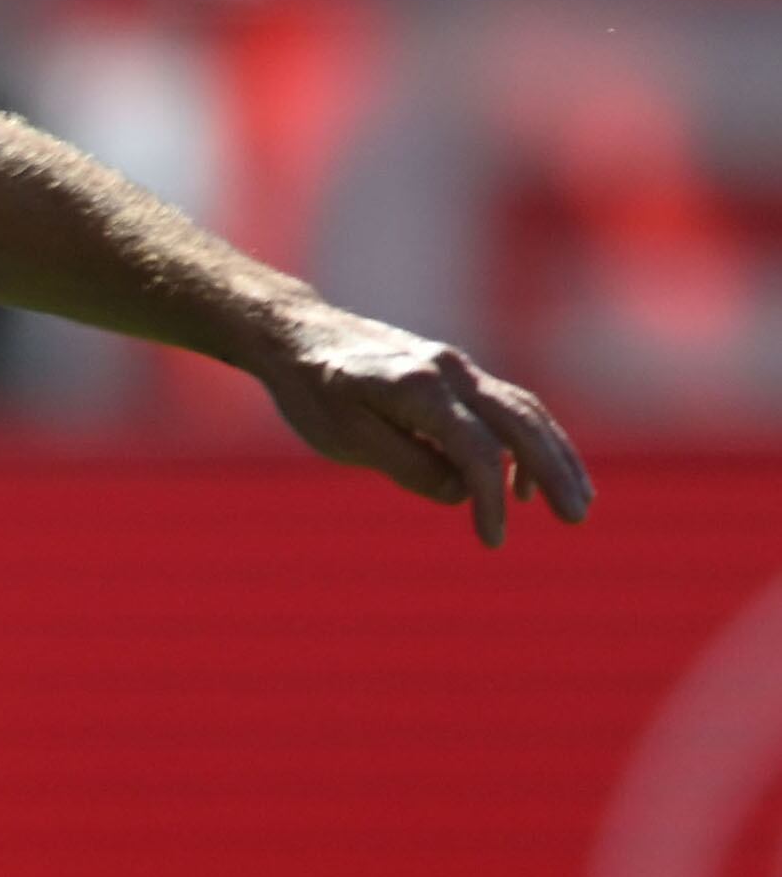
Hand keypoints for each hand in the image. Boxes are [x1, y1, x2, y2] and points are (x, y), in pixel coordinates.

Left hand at [247, 307, 592, 548]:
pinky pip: (506, 407)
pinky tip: (522, 484)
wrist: (299, 335)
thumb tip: (463, 492)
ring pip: (524, 412)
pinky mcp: (455, 374)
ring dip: (555, 457)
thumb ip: (406, 465)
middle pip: (521, 423)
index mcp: (418, 387)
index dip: (489, 498)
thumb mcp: (345, 438)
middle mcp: (449, 371)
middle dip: (555, 472)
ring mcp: (457, 368)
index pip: (476, 449)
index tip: (494, 540)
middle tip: (577, 519)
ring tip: (575, 502)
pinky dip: (527, 441)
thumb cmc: (312, 391)